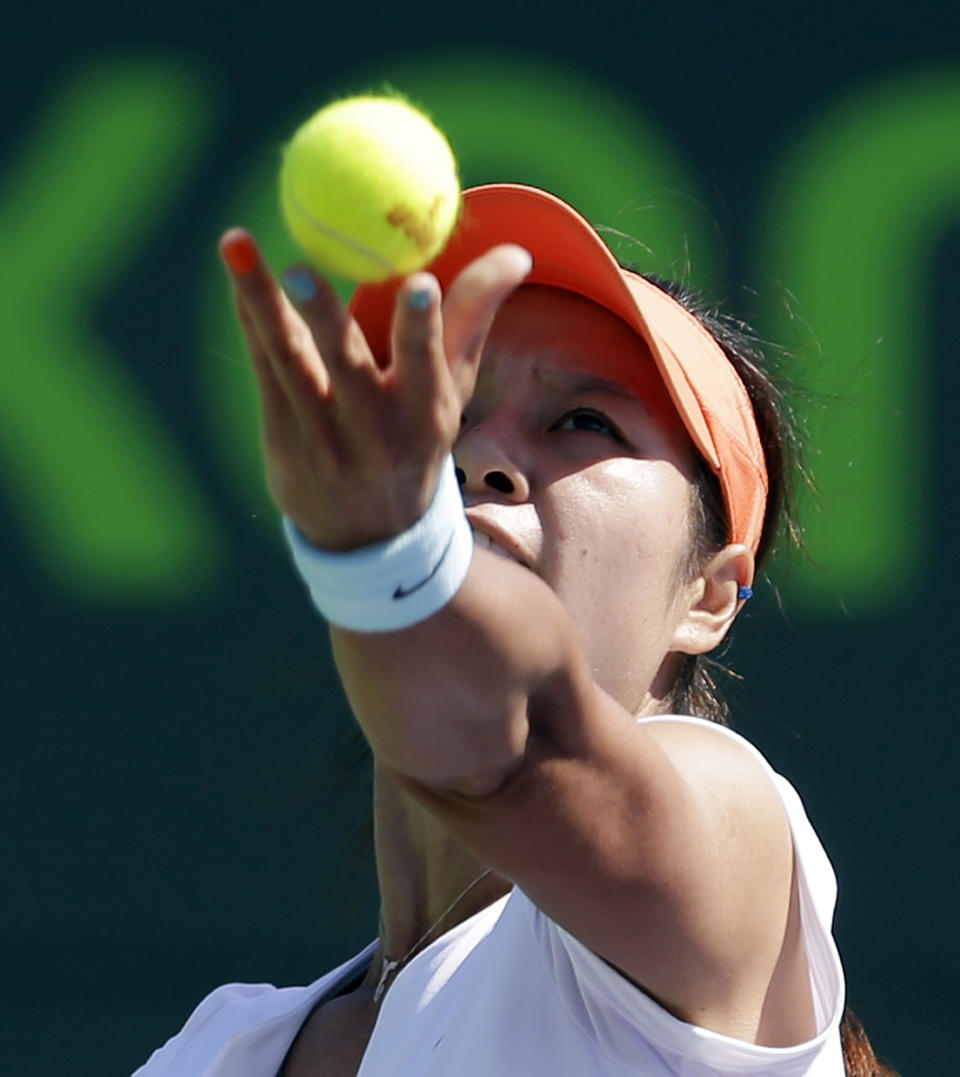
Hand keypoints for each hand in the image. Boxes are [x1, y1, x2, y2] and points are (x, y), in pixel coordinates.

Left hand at [219, 231, 531, 550]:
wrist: (368, 533)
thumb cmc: (417, 438)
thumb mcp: (453, 390)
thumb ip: (474, 317)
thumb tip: (516, 253)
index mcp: (427, 415)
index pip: (427, 366)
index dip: (422, 327)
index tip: (420, 284)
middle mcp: (375, 430)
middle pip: (347, 367)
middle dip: (326, 319)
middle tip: (299, 268)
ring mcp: (323, 437)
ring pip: (289, 361)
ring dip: (262, 303)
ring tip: (238, 244)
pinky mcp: (283, 437)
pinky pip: (266, 368)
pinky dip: (252, 318)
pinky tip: (238, 270)